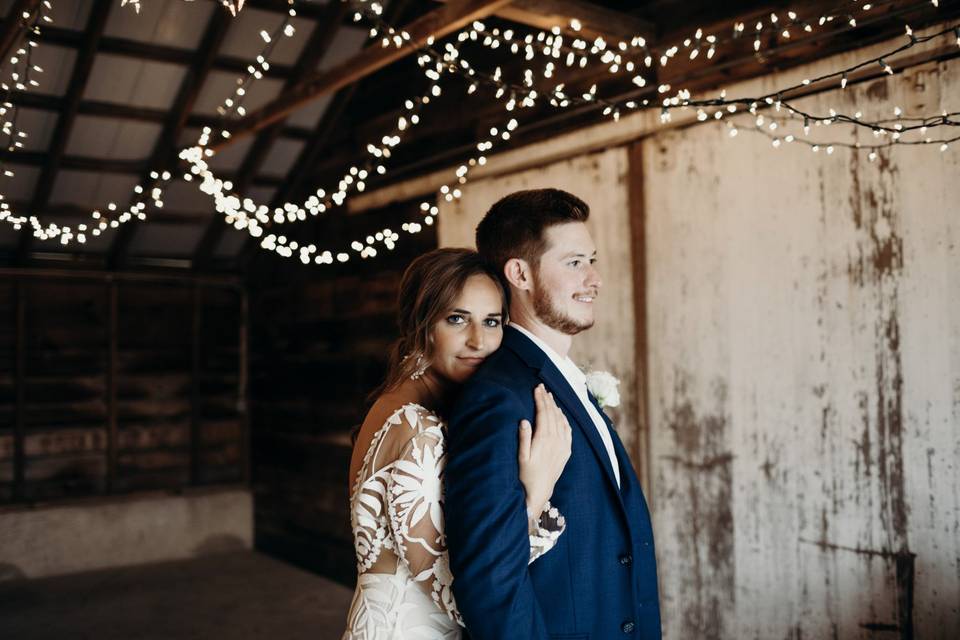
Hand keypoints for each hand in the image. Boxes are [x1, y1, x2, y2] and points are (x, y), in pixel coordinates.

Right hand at [518, 384, 571, 520]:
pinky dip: (564, 419)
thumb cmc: (526, 475)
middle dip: (547, 399)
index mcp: (544, 439)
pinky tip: (560, 414)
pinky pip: (568, 430)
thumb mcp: (521, 457)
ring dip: (555, 407)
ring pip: (561, 420)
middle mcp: (556, 440)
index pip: (543, 413)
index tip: (537, 388)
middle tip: (542, 388)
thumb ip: (524, 438)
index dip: (540, 400)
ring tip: (550, 397)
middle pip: (552, 414)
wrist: (540, 491)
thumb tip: (524, 420)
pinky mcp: (566, 451)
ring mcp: (563, 445)